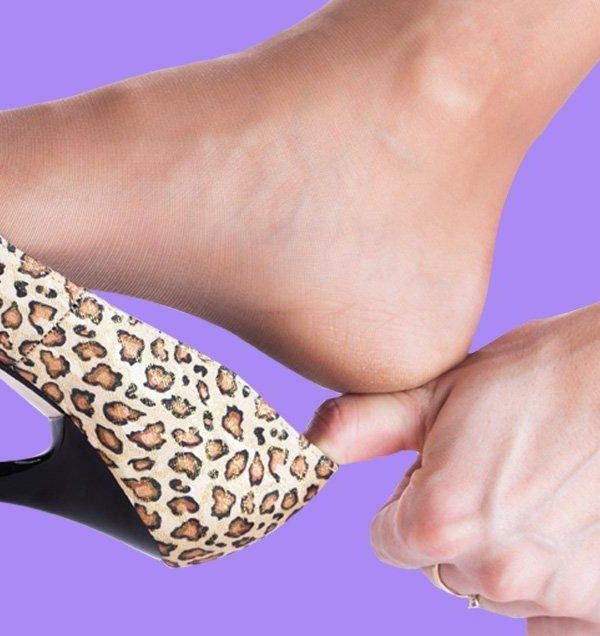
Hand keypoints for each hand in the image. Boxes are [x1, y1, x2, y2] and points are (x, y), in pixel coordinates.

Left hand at [307, 303, 599, 633]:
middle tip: (495, 469)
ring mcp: (553, 593)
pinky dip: (548, 585)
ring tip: (536, 486)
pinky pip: (547, 619)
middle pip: (439, 565)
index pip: (388, 540)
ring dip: (501, 549)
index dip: (411, 500)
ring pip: (492, 585)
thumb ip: (367, 425)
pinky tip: (563, 531)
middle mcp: (493, 570)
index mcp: (439, 522)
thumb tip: (313, 444)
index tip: (443, 467)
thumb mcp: (440, 392)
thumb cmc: (534, 374)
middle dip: (454, 526)